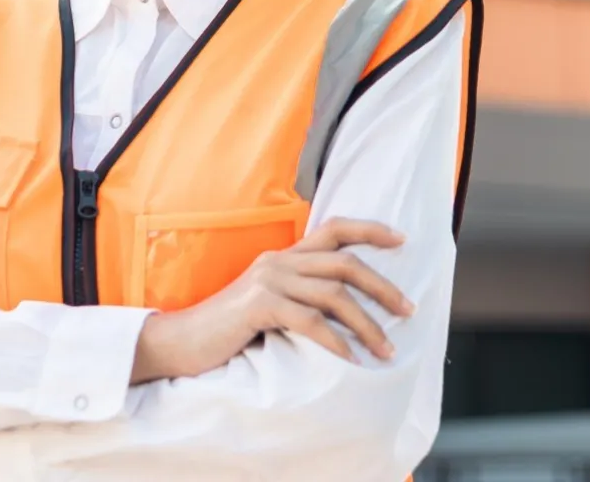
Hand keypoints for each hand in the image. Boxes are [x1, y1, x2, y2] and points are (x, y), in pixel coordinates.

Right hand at [130, 218, 412, 383]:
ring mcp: (268, 281)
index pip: (334, 229)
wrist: (180, 343)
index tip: (402, 240)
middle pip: (345, 263)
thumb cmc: (228, 332)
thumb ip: (299, 298)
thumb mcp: (268, 306)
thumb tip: (346, 313)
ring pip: (334, 295)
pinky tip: (351, 361)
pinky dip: (336, 343)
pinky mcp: (259, 306)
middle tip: (409, 311)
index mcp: (283, 257)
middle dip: (383, 287)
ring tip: (386, 350)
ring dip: (367, 325)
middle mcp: (278, 261)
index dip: (370, 230)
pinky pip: (310, 322)